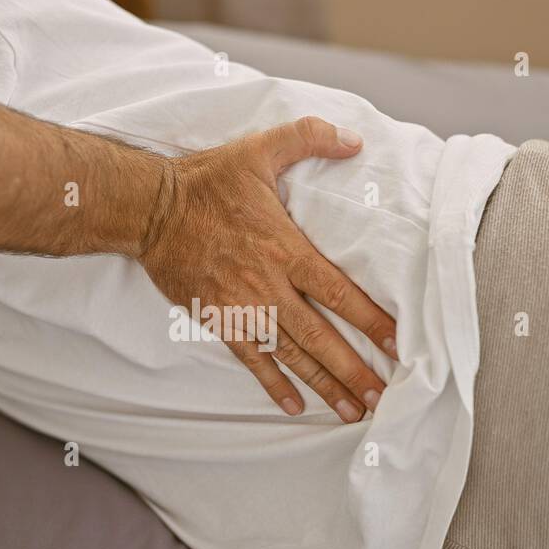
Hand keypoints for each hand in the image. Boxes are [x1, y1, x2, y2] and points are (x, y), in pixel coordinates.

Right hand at [138, 116, 396, 422]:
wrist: (150, 210)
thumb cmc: (205, 181)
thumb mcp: (259, 149)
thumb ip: (309, 138)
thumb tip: (354, 139)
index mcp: (285, 248)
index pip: (339, 292)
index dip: (372, 321)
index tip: (398, 344)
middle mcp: (268, 285)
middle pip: (320, 337)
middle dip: (353, 370)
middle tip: (382, 396)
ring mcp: (242, 307)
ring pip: (290, 355)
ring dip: (322, 385)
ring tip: (351, 411)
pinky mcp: (218, 319)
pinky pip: (250, 359)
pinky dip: (272, 384)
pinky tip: (292, 406)